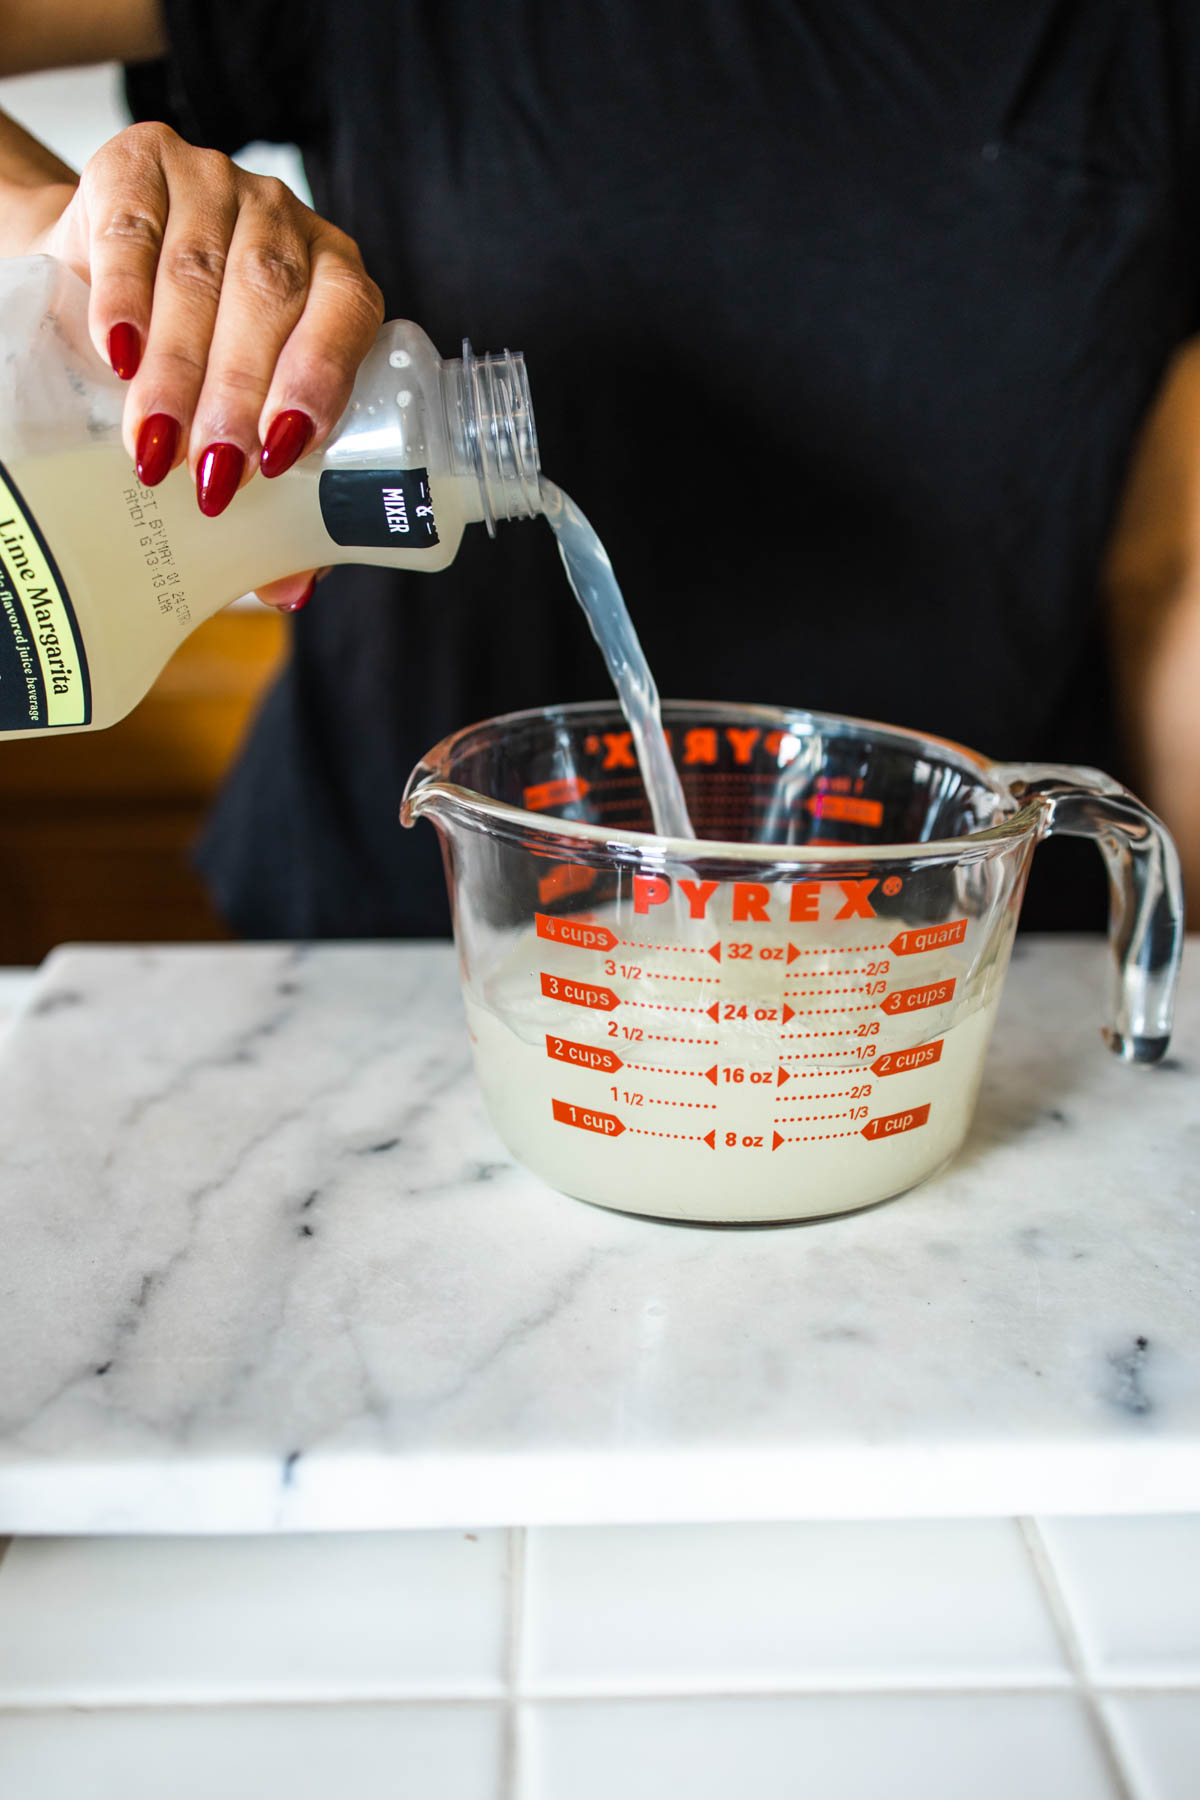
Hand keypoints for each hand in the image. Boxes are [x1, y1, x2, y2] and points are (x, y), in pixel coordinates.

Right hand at [33, 121, 383, 607]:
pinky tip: (116, 350)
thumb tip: (293, 587)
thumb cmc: (196, 363)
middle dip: (238, 393)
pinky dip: (124, 294)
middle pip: (268, 298)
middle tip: (210, 473)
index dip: (317, 380)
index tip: (280, 454)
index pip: (344, 316)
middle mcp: (286, 220)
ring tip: (154, 442)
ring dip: (179, 364)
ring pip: (201, 271)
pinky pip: (134, 228)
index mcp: (337, 279)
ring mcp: (215, 182)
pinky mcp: (141, 162)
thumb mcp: (239, 420)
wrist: (99, 274)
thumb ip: (277, 499)